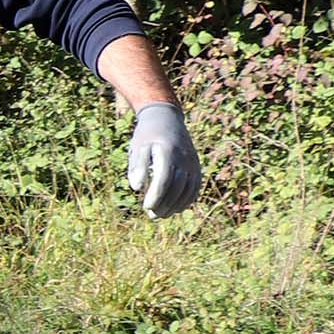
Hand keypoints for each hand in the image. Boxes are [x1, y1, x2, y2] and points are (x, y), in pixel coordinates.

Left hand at [126, 102, 198, 218]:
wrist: (167, 118)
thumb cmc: (147, 135)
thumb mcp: (137, 147)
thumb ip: (137, 166)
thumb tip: (136, 187)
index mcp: (166, 151)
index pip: (164, 178)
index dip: (156, 195)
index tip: (146, 207)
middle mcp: (183, 157)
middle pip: (177, 187)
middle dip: (165, 204)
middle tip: (152, 215)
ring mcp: (192, 162)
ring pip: (188, 189)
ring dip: (176, 205)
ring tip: (161, 215)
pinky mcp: (196, 166)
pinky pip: (195, 187)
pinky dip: (187, 200)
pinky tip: (176, 209)